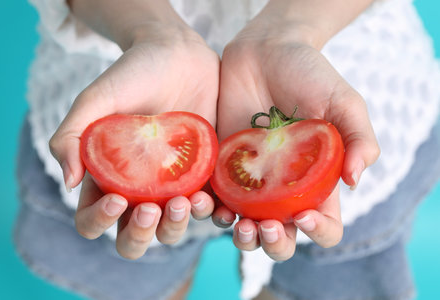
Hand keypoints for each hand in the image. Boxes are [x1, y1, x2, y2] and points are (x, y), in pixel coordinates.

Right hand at [49, 20, 218, 258]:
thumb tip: (68, 182)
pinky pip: (208, 208)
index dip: (100, 220)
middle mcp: (139, 188)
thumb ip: (70, 136)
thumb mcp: (94, 99)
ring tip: (187, 201)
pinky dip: (211, 215)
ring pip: (171, 229)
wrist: (178, 55)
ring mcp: (173, 184)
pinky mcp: (205, 174)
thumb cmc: (132, 75)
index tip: (117, 198)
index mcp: (107, 178)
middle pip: (135, 236)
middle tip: (152, 209)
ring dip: (176, 227)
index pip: (93, 219)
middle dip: (141, 235)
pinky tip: (213, 202)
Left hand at [214, 11, 378, 260]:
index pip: (325, 225)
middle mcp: (284, 189)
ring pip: (245, 227)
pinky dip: (210, 209)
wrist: (264, 51)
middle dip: (274, 243)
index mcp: (318, 182)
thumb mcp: (343, 101)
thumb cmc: (309, 74)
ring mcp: (251, 181)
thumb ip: (359, 138)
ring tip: (236, 222)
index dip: (318, 232)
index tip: (304, 215)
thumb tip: (356, 180)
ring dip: (241, 236)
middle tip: (264, 226)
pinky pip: (215, 199)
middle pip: (282, 237)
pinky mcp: (221, 167)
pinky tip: (207, 203)